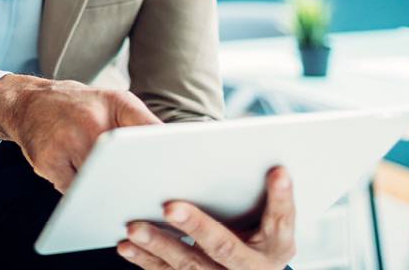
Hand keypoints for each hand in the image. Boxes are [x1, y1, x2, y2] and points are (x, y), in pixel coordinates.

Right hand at [0, 73, 159, 192]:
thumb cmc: (80, 106)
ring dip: (108, 195)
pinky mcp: (47, 161)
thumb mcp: (116, 103)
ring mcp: (67, 141)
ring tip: (120, 204)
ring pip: (98, 184)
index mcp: (117, 104)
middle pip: (124, 167)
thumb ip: (144, 124)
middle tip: (149, 201)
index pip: (150, 132)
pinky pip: (74, 192)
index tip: (175, 180)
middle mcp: (92, 120)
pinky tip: (86, 193)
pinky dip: (82, 195)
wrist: (28, 101)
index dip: (164, 158)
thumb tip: (177, 153)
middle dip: (137, 185)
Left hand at [116, 166, 295, 268]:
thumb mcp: (263, 211)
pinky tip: (126, 245)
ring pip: (191, 265)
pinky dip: (145, 260)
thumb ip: (254, 187)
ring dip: (160, 244)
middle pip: (225, 247)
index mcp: (278, 244)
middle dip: (197, 227)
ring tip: (134, 226)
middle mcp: (254, 267)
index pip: (281, 218)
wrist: (248, 265)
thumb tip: (247, 150)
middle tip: (170, 207)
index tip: (277, 170)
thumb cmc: (254, 225)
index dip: (281, 196)